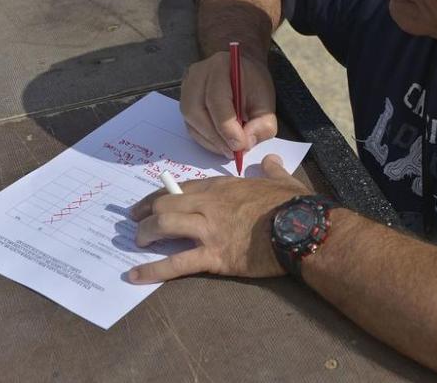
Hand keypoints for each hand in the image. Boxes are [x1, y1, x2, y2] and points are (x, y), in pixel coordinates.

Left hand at [127, 154, 309, 282]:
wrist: (302, 229)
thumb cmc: (294, 205)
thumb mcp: (282, 180)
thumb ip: (272, 170)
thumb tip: (271, 160)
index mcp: (224, 187)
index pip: (183, 188)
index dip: (161, 194)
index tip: (149, 202)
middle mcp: (210, 204)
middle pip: (166, 204)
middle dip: (145, 212)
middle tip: (134, 222)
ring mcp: (209, 229)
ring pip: (164, 226)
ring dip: (145, 234)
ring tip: (136, 243)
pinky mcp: (214, 256)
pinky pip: (176, 263)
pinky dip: (152, 270)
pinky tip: (135, 276)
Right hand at [180, 50, 276, 157]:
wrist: (243, 72)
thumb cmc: (254, 85)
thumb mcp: (267, 103)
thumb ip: (263, 124)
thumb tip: (246, 143)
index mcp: (221, 66)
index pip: (216, 99)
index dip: (227, 127)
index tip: (240, 146)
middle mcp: (198, 74)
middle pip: (197, 111)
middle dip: (216, 137)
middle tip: (233, 152)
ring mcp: (186, 87)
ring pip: (191, 121)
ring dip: (210, 140)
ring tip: (228, 149)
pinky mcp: (184, 100)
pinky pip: (189, 125)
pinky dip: (205, 139)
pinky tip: (220, 143)